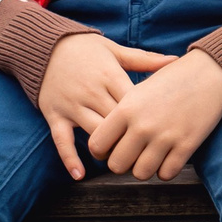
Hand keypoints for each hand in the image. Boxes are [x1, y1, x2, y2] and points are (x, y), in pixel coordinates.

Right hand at [37, 32, 176, 179]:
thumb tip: (175, 60)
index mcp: (110, 75)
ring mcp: (72, 106)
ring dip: (108, 149)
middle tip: (148, 152)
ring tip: (124, 163)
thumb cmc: (87, 48)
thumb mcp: (116, 50)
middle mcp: (91, 92)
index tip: (164, 129)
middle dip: (132, 137)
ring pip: (94, 133)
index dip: (149, 118)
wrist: (46, 46)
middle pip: (117, 122)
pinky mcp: (54, 115)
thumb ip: (145, 60)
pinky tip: (80, 175)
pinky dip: (69, 158)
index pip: (134, 103)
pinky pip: (61, 141)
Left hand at [87, 50, 221, 180]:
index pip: (97, 146)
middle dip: (124, 163)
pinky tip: (169, 157)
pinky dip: (166, 170)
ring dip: (145, 168)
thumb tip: (108, 143)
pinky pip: (166, 173)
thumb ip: (121, 117)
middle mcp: (142, 125)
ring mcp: (165, 137)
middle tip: (134, 154)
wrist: (210, 72)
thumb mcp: (139, 91)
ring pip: (141, 173)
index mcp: (126, 109)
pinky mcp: (187, 144)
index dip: (102, 152)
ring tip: (152, 156)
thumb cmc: (172, 80)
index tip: (113, 148)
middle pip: (117, 165)